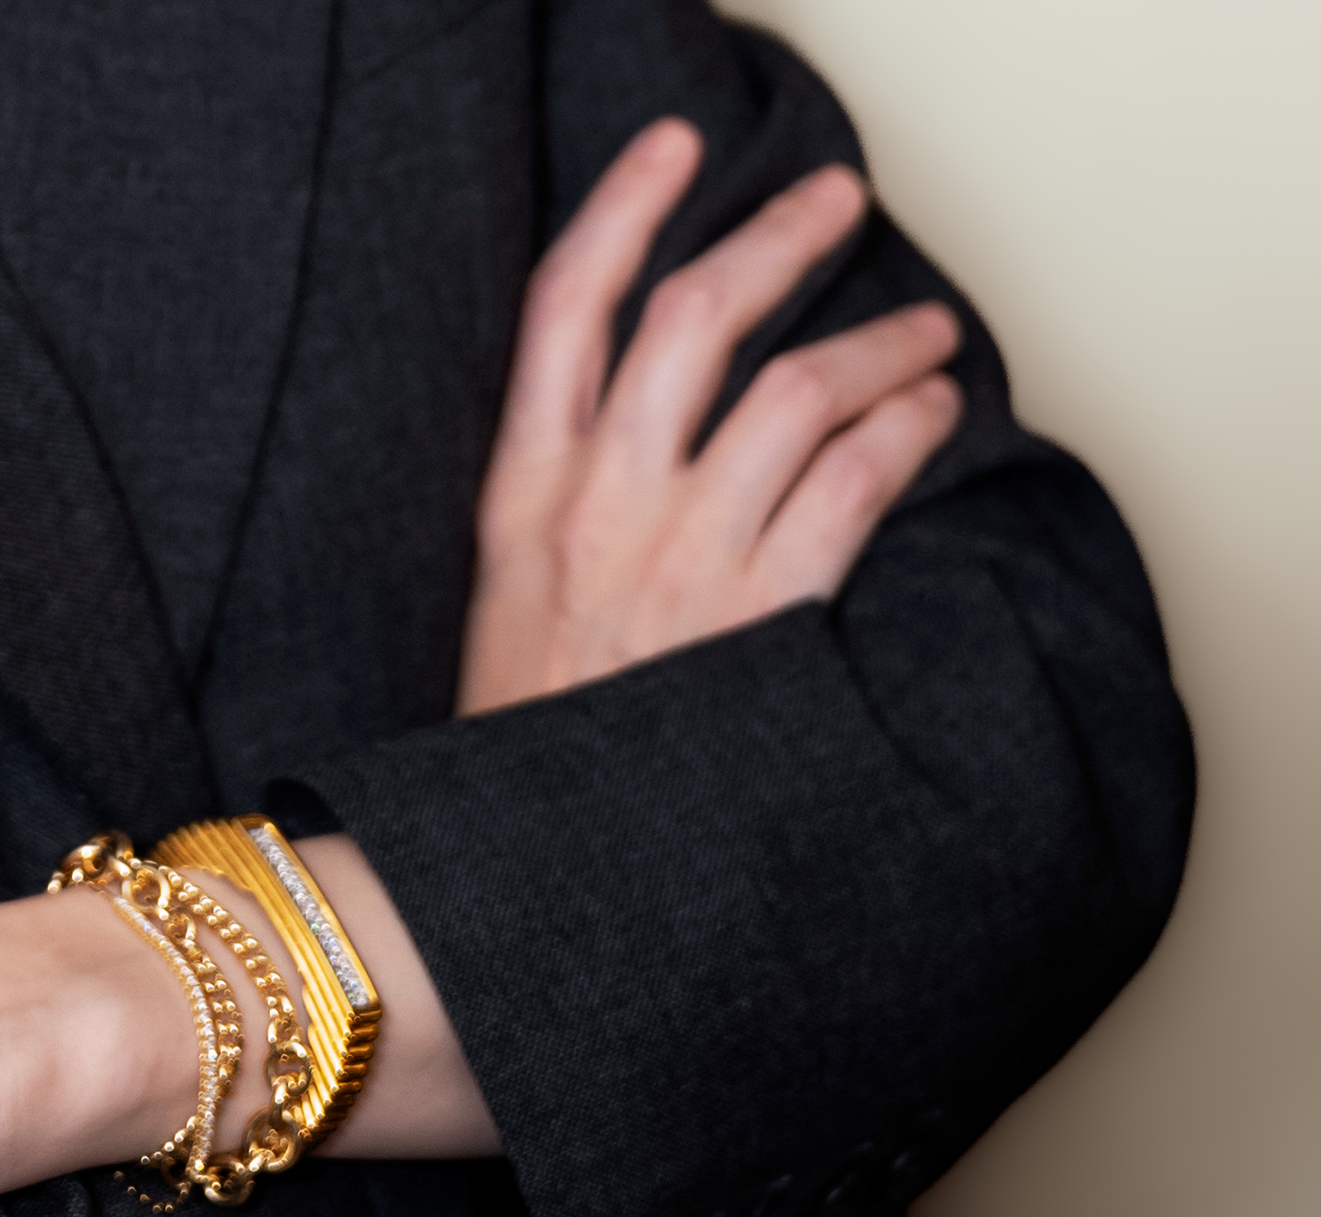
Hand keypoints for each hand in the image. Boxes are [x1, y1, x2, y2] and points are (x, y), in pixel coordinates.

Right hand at [460, 119, 964, 715]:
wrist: (529, 854)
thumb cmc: (527, 731)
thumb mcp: (503, 592)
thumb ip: (558, 495)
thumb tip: (639, 413)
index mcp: (520, 492)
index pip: (565, 310)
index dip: (622, 210)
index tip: (671, 149)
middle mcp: (597, 506)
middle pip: (695, 319)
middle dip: (777, 239)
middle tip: (834, 199)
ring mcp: (680, 558)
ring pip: (797, 392)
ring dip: (880, 345)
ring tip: (925, 333)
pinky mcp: (759, 616)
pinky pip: (852, 483)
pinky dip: (904, 432)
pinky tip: (928, 417)